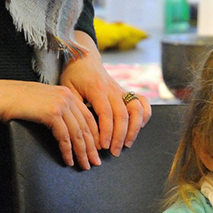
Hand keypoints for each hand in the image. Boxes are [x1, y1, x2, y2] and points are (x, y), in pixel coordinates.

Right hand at [0, 72, 101, 169]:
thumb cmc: (16, 102)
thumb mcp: (43, 102)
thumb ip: (58, 111)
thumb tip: (69, 131)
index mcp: (67, 93)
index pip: (88, 117)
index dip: (95, 135)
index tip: (97, 149)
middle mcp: (67, 97)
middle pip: (86, 127)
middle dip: (92, 147)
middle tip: (95, 162)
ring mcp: (60, 104)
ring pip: (78, 134)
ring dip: (82, 153)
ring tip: (85, 165)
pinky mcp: (51, 113)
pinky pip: (64, 137)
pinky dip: (67, 151)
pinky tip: (68, 161)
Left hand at [60, 31, 150, 155]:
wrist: (85, 60)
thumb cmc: (74, 77)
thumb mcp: (67, 90)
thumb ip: (77, 109)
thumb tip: (84, 131)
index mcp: (97, 88)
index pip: (106, 113)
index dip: (106, 132)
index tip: (103, 146)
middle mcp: (113, 89)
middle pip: (123, 115)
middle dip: (120, 136)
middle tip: (114, 152)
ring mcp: (122, 90)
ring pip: (136, 109)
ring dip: (134, 129)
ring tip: (127, 144)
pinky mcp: (127, 93)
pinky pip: (143, 103)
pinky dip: (145, 115)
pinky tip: (139, 128)